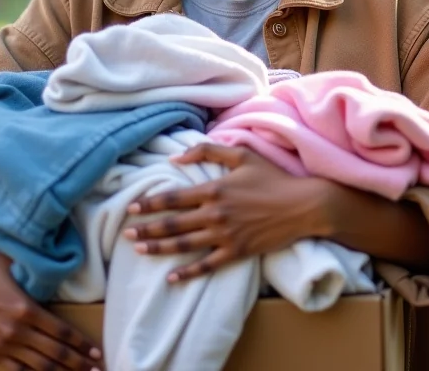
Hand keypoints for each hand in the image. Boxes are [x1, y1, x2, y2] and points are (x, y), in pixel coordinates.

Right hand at [0, 227, 101, 370]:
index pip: (62, 332)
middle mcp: (16, 330)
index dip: (82, 344)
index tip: (97, 351)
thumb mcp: (16, 262)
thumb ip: (39, 266)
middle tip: (98, 368)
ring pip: (38, 366)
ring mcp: (2, 344)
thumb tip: (62, 257)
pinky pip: (17, 370)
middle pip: (55, 353)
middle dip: (78, 362)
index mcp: (26, 308)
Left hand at [123, 143, 329, 281]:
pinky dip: (187, 272)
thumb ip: (208, 151)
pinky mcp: (236, 253)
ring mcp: (225, 236)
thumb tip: (177, 158)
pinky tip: (171, 277)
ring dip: (159, 247)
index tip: (132, 207)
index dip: (150, 203)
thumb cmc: (272, 177)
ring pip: (184, 244)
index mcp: (214, 189)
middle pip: (173, 223)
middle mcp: (215, 214)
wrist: (302, 205)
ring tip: (139, 250)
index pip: (174, 198)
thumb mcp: (242, 155)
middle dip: (147, 228)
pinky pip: (206, 265)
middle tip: (126, 234)